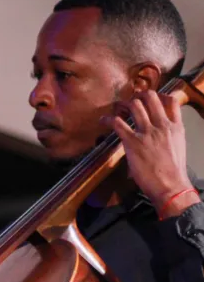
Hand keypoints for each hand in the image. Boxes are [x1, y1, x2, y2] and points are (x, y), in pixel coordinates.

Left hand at [102, 91, 197, 215]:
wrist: (170, 185)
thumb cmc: (173, 171)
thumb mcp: (178, 146)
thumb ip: (170, 134)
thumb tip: (161, 132)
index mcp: (176, 126)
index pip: (171, 100)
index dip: (159, 96)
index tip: (149, 99)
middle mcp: (162, 125)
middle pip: (150, 97)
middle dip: (138, 96)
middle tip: (130, 102)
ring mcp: (147, 132)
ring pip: (135, 105)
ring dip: (123, 104)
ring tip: (117, 108)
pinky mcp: (132, 142)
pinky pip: (118, 123)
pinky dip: (108, 119)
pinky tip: (103, 120)